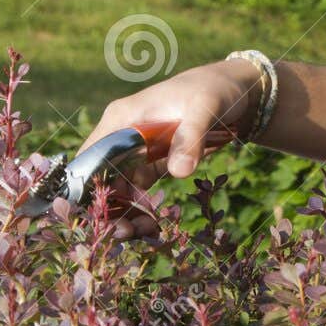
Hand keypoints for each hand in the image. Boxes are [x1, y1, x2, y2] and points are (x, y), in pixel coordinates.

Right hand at [77, 59, 261, 238]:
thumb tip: (179, 173)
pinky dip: (142, 208)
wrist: (235, 90)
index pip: (90, 156)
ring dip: (126, 212)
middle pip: (102, 177)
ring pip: (119, 187)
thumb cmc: (214, 90)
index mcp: (122, 117)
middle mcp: (122, 134)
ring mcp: (136, 149)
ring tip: (144, 233)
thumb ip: (190, 138)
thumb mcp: (205, 108)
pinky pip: (139, 189)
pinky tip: (152, 227)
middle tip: (127, 234)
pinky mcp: (153, 160)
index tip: (102, 217)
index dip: (89, 187)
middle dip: (110, 208)